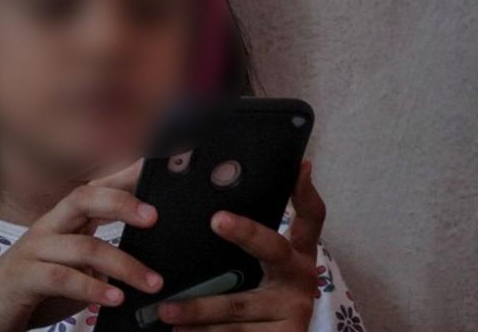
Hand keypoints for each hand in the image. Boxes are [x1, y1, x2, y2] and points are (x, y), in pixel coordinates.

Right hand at [0, 159, 162, 331]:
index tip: (153, 166)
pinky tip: (115, 298)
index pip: (94, 190)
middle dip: (121, 202)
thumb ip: (99, 256)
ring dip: (124, 265)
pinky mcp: (24, 278)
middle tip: (154, 217)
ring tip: (152, 283)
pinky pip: (63, 277)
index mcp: (61, 223)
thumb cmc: (32, 290)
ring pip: (84, 246)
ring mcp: (33, 251)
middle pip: (84, 199)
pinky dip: (93, 287)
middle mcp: (47, 228)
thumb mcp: (71, 267)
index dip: (123, 176)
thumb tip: (145, 254)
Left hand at [156, 160, 325, 330]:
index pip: (311, 218)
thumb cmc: (259, 300)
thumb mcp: (259, 270)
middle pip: (272, 248)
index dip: (306, 193)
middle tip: (218, 219)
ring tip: (166, 309)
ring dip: (198, 308)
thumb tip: (212, 208)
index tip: (300, 167)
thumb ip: (245, 244)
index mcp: (297, 255)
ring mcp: (294, 309)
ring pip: (239, 305)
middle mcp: (301, 277)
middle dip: (246, 232)